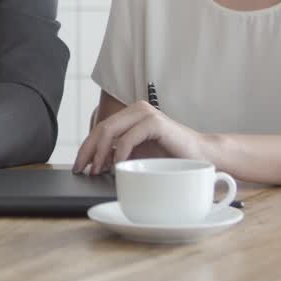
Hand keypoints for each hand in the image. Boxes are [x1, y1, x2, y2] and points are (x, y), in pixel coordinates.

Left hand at [74, 101, 209, 174]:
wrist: (202, 157)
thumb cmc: (171, 159)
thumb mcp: (139, 156)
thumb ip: (118, 155)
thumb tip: (94, 165)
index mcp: (130, 116)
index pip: (100, 129)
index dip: (86, 148)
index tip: (78, 166)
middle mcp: (136, 110)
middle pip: (101, 128)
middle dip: (88, 151)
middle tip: (82, 170)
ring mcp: (145, 114)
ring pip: (110, 130)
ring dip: (99, 153)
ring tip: (96, 170)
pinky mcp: (155, 122)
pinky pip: (128, 137)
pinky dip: (118, 153)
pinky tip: (116, 167)